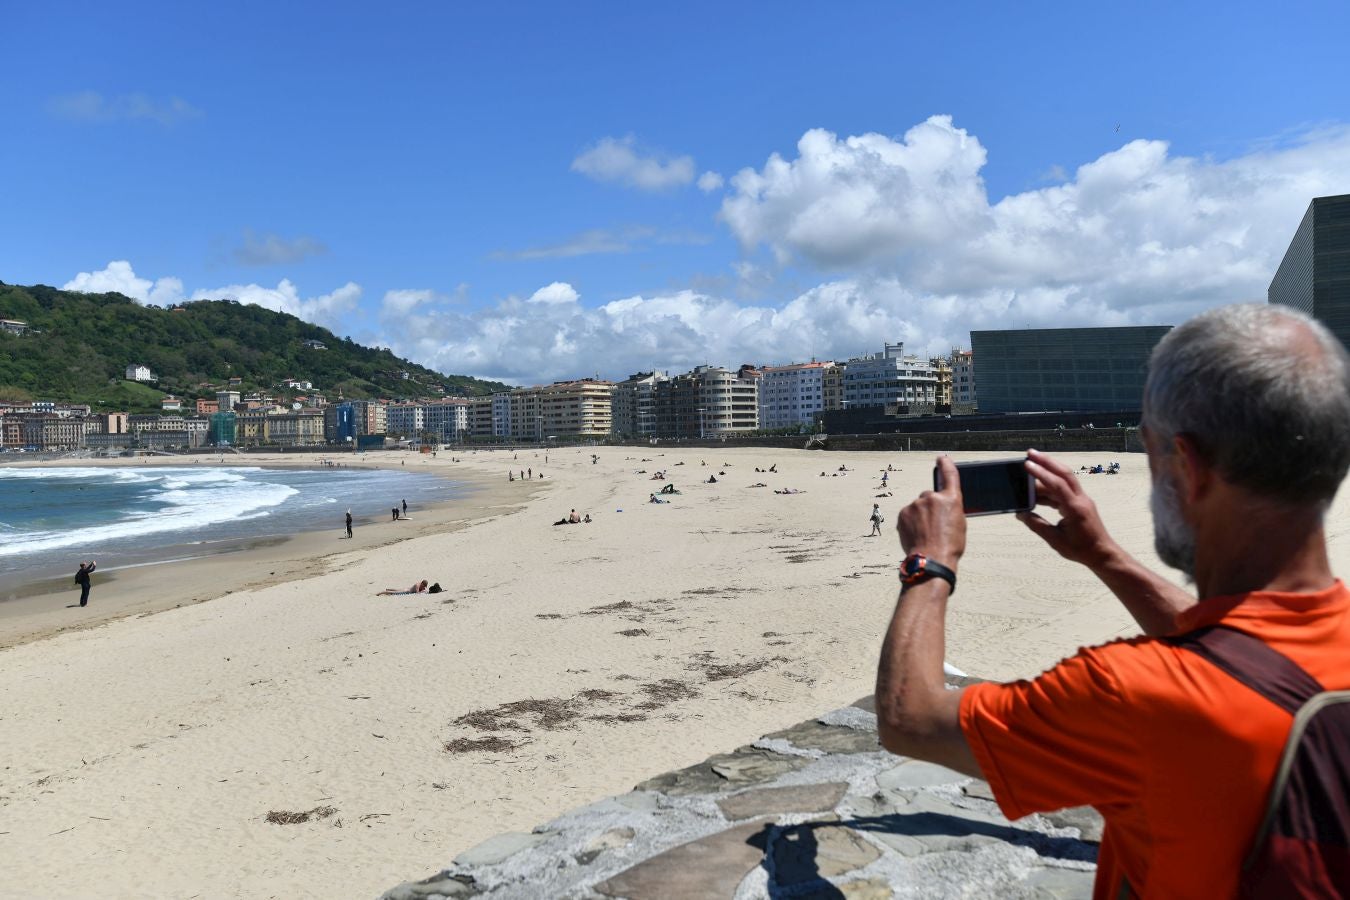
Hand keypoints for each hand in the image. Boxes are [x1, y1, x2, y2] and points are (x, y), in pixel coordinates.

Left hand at [898, 456, 965, 564]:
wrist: (931, 559)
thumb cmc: (949, 546)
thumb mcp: (959, 523)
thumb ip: (949, 508)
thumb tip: (940, 506)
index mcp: (952, 499)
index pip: (949, 475)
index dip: (945, 465)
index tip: (941, 458)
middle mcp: (933, 497)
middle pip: (929, 497)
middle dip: (930, 508)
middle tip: (934, 526)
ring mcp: (916, 504)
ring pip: (917, 507)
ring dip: (919, 516)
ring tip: (925, 533)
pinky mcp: (903, 512)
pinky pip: (907, 514)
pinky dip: (910, 522)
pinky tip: (916, 534)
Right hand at [1018, 449, 1119, 568]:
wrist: (1102, 554)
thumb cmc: (1081, 549)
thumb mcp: (1055, 540)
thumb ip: (1037, 525)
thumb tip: (1021, 514)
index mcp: (1075, 508)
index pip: (1057, 485)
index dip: (1041, 474)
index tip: (1027, 465)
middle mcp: (1080, 499)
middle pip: (1064, 473)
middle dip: (1047, 461)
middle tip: (1030, 453)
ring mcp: (1081, 499)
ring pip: (1065, 479)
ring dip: (1048, 470)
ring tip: (1030, 466)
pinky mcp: (1079, 503)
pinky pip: (1064, 489)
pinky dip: (1050, 485)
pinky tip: (1037, 489)